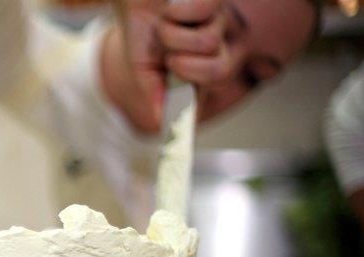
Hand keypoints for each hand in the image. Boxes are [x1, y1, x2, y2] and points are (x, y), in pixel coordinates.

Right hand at [102, 0, 235, 133]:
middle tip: (169, 58)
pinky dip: (178, 11)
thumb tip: (162, 120)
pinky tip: (173, 6)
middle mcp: (218, 43)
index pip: (213, 92)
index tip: (179, 135)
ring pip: (208, 43)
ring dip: (173, 35)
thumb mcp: (143, 66)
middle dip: (186, 67)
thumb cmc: (142, 27)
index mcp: (203, 64)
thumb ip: (155, 92)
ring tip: (164, 23)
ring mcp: (221, 19)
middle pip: (221, 71)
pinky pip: (205, 12)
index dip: (201, 108)